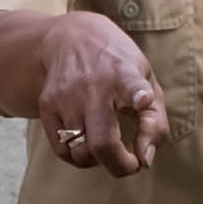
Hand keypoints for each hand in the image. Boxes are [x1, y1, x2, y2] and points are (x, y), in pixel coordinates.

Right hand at [37, 13, 166, 175]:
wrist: (72, 37)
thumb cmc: (118, 66)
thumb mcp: (147, 81)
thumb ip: (155, 122)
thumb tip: (145, 160)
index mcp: (124, 74)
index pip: (131, 85)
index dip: (138, 95)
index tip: (142, 99)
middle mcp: (93, 86)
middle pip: (102, 143)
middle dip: (120, 166)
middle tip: (130, 165)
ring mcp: (66, 98)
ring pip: (81, 153)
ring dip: (98, 161)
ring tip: (108, 148)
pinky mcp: (47, 106)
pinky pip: (62, 150)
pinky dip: (78, 157)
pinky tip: (87, 145)